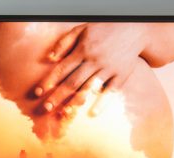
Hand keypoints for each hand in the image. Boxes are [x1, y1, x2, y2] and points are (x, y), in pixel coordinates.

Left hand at [34, 23, 173, 117]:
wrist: (135, 28)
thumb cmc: (104, 29)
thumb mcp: (82, 29)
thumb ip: (65, 42)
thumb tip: (49, 58)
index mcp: (83, 49)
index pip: (62, 68)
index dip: (49, 81)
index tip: (38, 92)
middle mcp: (94, 60)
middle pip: (72, 82)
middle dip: (57, 96)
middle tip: (45, 108)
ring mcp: (108, 69)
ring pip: (89, 88)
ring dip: (75, 102)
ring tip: (63, 113)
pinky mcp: (121, 75)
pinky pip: (110, 92)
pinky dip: (102, 103)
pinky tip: (93, 114)